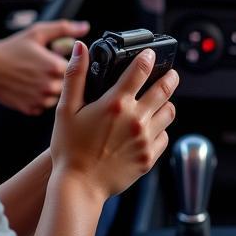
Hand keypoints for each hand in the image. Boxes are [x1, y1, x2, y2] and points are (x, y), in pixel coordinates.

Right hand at [0, 19, 90, 114]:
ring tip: (35, 77)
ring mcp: (41, 100)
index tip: (56, 58)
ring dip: (51, 88)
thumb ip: (64, 29)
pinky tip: (29, 87)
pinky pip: (44, 105)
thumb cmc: (10, 50)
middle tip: (42, 68)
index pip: (77, 68)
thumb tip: (85, 27)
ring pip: (58, 96)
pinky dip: (40, 98)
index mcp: (57, 67)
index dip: (67, 62)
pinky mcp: (31, 109)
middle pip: (68, 83)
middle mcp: (51, 86)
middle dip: (59, 76)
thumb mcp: (37, 33)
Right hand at [50, 42, 178, 199]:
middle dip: (169, 77)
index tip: (151, 53)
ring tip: (161, 102)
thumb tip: (80, 49)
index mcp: (116, 103)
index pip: (141, 70)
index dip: (148, 57)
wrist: (78, 187)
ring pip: (169, 112)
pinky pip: (165, 137)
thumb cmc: (69, 149)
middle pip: (164, 88)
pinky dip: (161, 130)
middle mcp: (135, 119)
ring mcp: (145, 139)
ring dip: (167, 103)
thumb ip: (75, 76)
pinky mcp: (149, 157)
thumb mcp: (65, 109)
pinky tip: (151, 129)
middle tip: (170, 73)